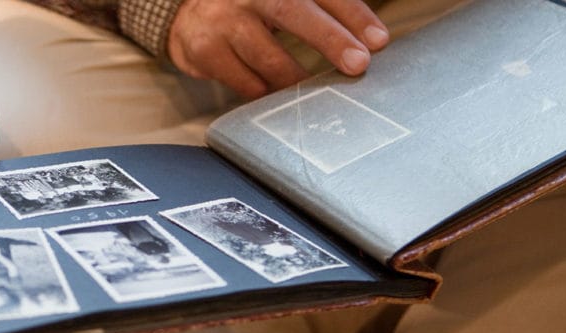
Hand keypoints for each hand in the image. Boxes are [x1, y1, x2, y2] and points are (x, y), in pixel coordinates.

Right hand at [167, 0, 389, 98]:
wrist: (187, 13)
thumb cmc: (252, 8)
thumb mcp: (281, 0)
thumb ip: (322, 9)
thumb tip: (371, 40)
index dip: (352, 13)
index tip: (378, 40)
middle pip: (292, 11)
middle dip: (329, 38)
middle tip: (358, 63)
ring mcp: (223, 20)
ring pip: (267, 57)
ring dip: (296, 78)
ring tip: (313, 90)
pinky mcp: (204, 50)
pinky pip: (245, 82)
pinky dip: (264, 90)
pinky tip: (270, 88)